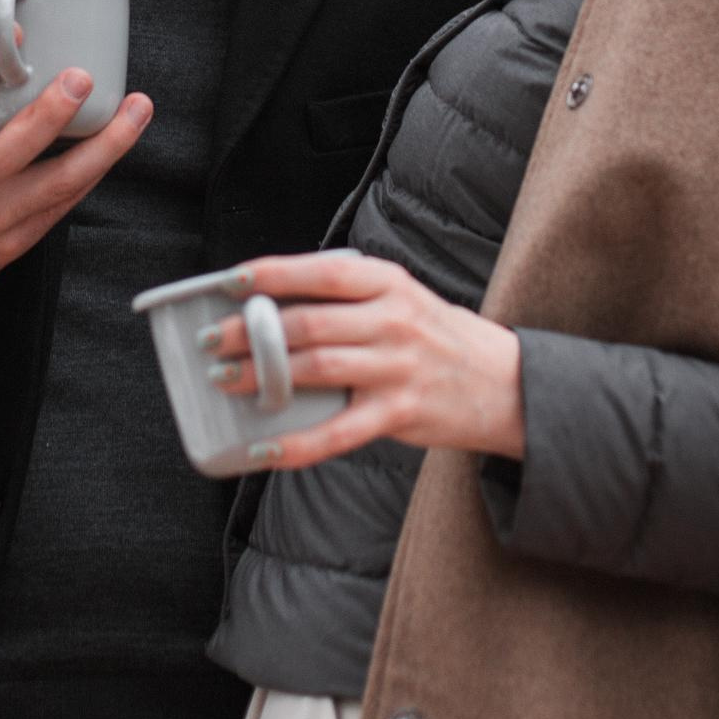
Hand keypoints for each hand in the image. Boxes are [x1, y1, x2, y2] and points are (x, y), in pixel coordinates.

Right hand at [0, 18, 151, 321]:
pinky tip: (117, 143)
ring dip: (103, 148)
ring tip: (136, 108)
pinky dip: (91, 174)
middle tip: (83, 76)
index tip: (14, 29)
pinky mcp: (10, 243)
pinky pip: (60, 207)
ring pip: (53, 185)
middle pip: (10, 149)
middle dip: (51, 113)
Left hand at [202, 251, 523, 468]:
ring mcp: (397, 367)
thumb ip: (348, 298)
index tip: (230, 281)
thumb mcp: (401, 299)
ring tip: (224, 381)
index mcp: (389, 283)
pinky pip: (337, 432)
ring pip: (316, 368)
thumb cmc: (437, 337)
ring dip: (261, 376)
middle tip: (212, 340)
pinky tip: (263, 447)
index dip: (271, 273)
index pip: (321, 271)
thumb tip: (272, 305)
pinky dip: (296, 443)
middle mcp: (392, 319)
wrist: (506, 383)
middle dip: (251, 331)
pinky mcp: (399, 413)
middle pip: (308, 322)